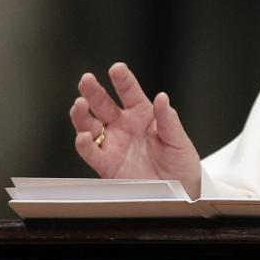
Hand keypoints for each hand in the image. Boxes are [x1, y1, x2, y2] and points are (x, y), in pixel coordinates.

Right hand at [69, 62, 201, 197]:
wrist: (178, 191)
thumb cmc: (180, 162)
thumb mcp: (179, 140)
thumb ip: (168, 120)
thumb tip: (162, 97)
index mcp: (142, 114)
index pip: (129, 92)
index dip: (122, 79)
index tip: (117, 68)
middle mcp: (124, 125)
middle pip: (103, 104)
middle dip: (93, 91)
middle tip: (86, 80)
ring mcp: (113, 143)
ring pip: (90, 125)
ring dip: (82, 115)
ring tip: (79, 104)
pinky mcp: (107, 164)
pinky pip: (92, 153)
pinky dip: (84, 145)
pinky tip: (82, 136)